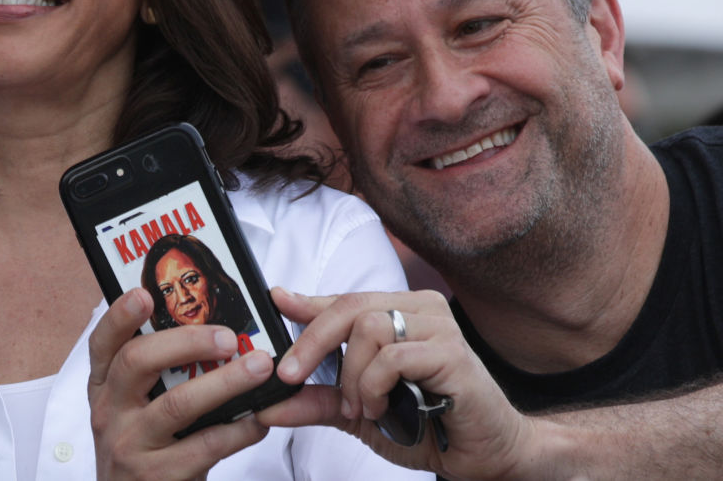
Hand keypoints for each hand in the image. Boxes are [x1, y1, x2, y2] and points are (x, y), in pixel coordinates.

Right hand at [88, 288, 273, 480]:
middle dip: (187, 342)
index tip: (144, 294)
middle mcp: (110, 412)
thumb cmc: (144, 447)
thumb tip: (213, 329)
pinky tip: (259, 418)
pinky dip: (238, 429)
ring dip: (225, 382)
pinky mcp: (158, 475)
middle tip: (228, 336)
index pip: (103, 343)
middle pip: (138, 362)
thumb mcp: (134, 408)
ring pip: (178, 404)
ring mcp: (131, 445)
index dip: (120, 316)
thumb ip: (158, 372)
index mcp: (105, 387)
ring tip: (260, 366)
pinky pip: (205, 445)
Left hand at [256, 288, 537, 479]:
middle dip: (312, 342)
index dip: (307, 303)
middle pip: (351, 306)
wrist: (484, 455)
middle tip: (290, 375)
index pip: (345, 300)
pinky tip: (381, 409)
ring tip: (361, 408)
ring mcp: (439, 327)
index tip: (276, 301)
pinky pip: (393, 356)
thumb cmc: (429, 426)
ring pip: (369, 327)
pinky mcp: (452, 352)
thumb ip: (318, 400)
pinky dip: (375, 386)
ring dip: (352, 375)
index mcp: (400, 312)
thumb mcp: (359, 412)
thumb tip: (271, 400)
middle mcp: (420, 310)